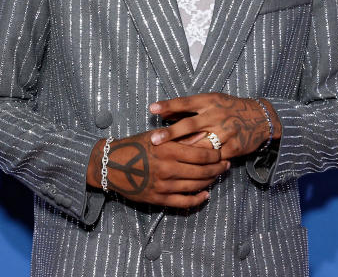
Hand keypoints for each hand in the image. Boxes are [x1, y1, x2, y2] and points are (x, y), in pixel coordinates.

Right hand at [87, 131, 228, 207]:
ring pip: (196, 186)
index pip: (201, 154)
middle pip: (202, 171)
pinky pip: (184, 202)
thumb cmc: (135, 146)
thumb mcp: (157, 137)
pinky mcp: (159, 199)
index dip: (216, 155)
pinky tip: (205, 195)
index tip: (222, 153)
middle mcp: (167, 168)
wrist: (111, 165)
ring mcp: (163, 185)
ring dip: (210, 182)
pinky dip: (197, 200)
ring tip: (217, 176)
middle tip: (225, 165)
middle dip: (217, 169)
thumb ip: (180, 137)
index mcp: (168, 149)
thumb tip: (205, 136)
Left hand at [148, 93, 280, 159]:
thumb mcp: (211, 102)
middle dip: (171, 133)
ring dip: (185, 153)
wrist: (260, 117)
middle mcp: (217, 115)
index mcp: (210, 101)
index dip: (169, 105)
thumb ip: (189, 109)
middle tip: (154, 140)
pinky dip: (204, 165)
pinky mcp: (235, 146)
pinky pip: (216, 158)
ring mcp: (227, 131)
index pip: (186, 102)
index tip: (152, 109)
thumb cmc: (229, 109)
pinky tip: (190, 170)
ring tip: (168, 160)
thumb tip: (163, 114)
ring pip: (202, 145)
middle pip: (191, 124)